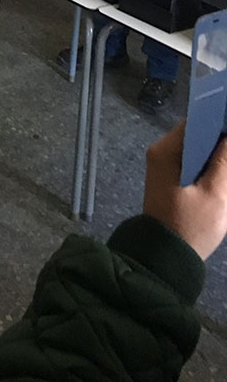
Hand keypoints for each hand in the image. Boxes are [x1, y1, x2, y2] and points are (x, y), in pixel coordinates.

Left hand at [143, 122, 226, 259]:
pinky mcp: (170, 178)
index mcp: (166, 151)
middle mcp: (161, 152)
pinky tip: (223, 176)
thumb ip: (224, 161)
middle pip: (197, 134)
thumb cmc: (190, 227)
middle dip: (221, 140)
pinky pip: (193, 162)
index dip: (220, 122)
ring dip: (217, 155)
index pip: (197, 122)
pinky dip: (209, 166)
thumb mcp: (215, 195)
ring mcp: (164, 165)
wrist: (166, 259)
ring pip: (197, 149)